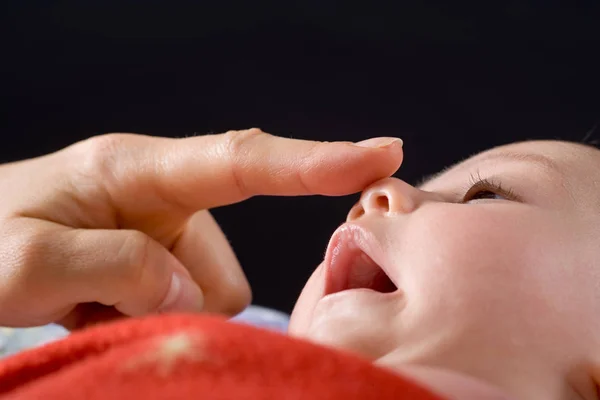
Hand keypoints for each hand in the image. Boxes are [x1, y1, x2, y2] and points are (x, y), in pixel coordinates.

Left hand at [0, 129, 402, 328]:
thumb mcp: (26, 259)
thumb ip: (117, 270)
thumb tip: (193, 293)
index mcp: (135, 170)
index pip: (243, 160)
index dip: (316, 159)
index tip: (383, 152)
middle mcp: (165, 198)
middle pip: (221, 270)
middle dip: (177, 305)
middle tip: (100, 309)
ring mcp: (167, 236)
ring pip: (211, 298)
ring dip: (161, 316)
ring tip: (92, 308)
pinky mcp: (164, 266)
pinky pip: (194, 310)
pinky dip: (156, 322)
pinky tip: (103, 311)